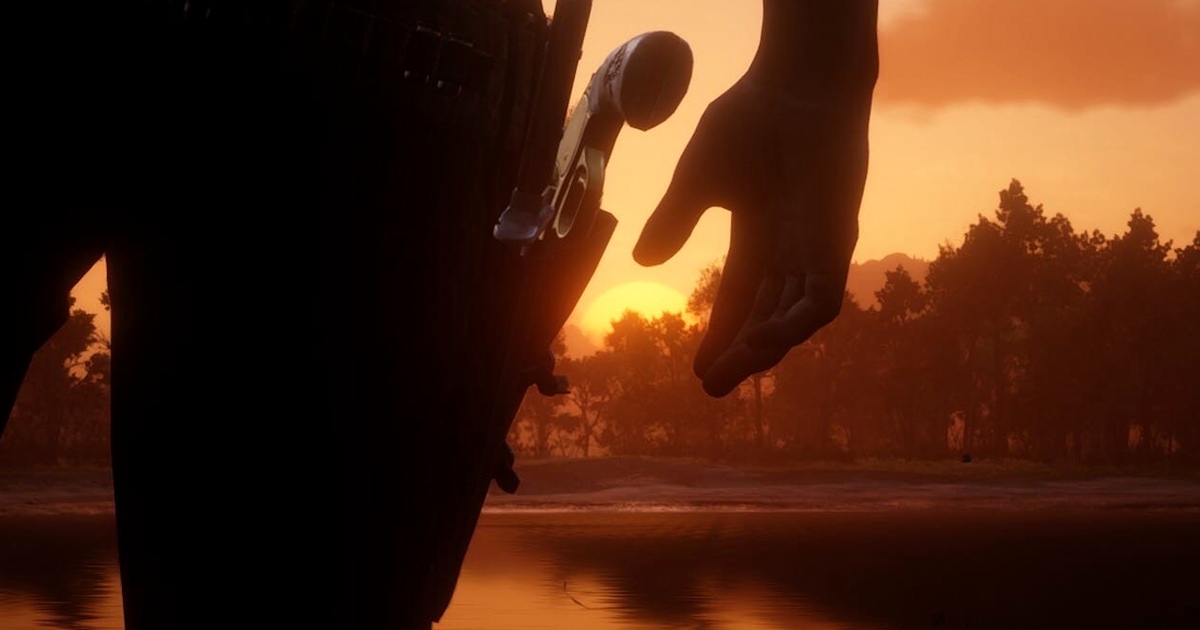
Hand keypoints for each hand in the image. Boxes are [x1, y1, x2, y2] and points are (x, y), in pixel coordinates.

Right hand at [633, 76, 871, 396]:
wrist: (796, 85)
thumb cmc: (751, 120)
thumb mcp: (698, 179)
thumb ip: (674, 220)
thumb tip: (643, 260)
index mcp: (757, 236)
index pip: (738, 297)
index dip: (719, 334)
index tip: (698, 370)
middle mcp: (789, 250)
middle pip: (765, 318)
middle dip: (740, 354)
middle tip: (713, 385)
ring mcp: (815, 248)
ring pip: (794, 318)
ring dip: (765, 348)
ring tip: (733, 369)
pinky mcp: (837, 242)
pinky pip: (822, 300)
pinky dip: (795, 325)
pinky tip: (764, 340)